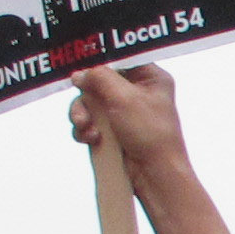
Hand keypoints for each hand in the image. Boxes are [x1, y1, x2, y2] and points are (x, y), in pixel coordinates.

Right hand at [72, 59, 189, 177]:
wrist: (155, 175)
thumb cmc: (150, 135)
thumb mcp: (124, 98)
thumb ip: (99, 78)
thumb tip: (80, 73)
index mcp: (150, 78)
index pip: (120, 58)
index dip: (98, 61)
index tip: (80, 65)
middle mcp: (137, 92)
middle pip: (98, 80)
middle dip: (86, 97)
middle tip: (85, 109)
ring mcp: (123, 111)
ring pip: (89, 102)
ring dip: (82, 115)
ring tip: (87, 128)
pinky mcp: (113, 129)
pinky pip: (89, 121)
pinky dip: (85, 129)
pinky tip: (91, 139)